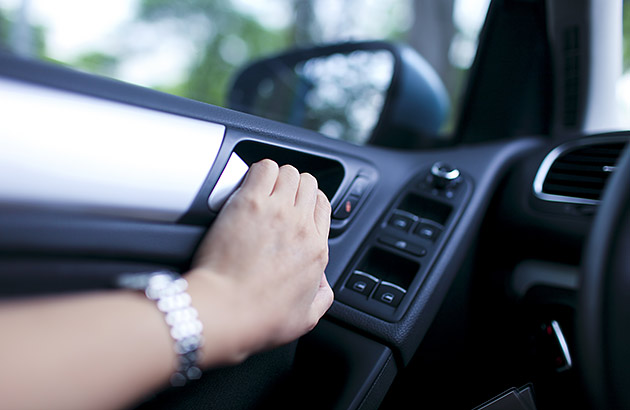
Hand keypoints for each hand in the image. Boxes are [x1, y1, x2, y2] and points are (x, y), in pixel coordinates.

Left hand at [187, 159, 333, 365]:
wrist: (226, 310)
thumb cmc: (258, 317)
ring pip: (289, 171)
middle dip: (294, 186)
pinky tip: (249, 182)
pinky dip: (258, 170)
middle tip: (276, 197)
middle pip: (308, 184)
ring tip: (261, 189)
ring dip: (277, 177)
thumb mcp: (305, 318)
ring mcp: (276, 210)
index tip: (297, 206)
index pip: (323, 206)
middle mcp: (301, 225)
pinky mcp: (249, 202)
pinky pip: (264, 167)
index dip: (310, 201)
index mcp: (316, 249)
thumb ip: (321, 297)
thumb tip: (322, 285)